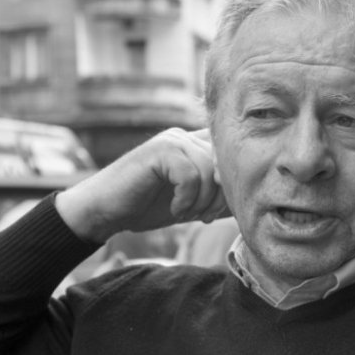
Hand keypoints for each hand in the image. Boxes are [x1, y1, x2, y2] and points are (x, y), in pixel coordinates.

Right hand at [55, 128, 228, 242]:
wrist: (104, 211)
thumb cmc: (145, 207)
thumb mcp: (190, 202)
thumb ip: (215, 195)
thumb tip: (250, 200)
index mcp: (194, 145)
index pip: (230, 156)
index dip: (231, 185)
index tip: (216, 211)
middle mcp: (185, 136)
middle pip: (225, 165)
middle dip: (220, 198)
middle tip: (202, 218)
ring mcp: (171, 140)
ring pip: (210, 171)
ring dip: (202, 202)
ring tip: (185, 214)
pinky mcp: (159, 151)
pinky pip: (191, 176)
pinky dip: (186, 200)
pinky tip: (174, 210)